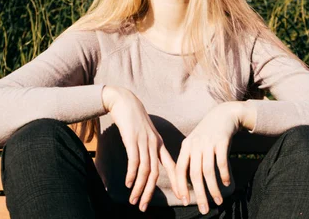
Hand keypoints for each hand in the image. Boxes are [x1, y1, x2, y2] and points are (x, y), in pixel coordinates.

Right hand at [101, 85, 178, 211]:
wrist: (124, 100)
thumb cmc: (133, 117)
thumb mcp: (145, 132)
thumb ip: (148, 145)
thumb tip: (147, 159)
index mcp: (159, 143)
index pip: (172, 166)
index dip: (178, 182)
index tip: (184, 197)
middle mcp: (154, 144)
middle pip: (156, 173)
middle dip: (150, 192)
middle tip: (144, 208)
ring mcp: (144, 141)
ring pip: (145, 170)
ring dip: (139, 188)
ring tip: (134, 201)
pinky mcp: (132, 139)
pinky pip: (134, 160)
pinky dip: (132, 174)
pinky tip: (129, 184)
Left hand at [174, 102, 241, 214]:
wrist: (223, 114)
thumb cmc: (208, 134)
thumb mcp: (195, 143)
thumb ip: (190, 160)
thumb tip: (188, 185)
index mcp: (186, 146)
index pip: (180, 170)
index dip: (181, 186)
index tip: (184, 201)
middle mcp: (195, 145)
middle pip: (195, 174)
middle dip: (199, 194)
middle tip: (203, 209)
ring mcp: (208, 143)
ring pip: (208, 171)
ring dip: (213, 188)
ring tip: (218, 201)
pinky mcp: (222, 141)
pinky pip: (221, 162)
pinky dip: (223, 175)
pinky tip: (226, 183)